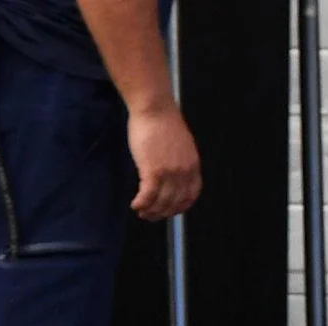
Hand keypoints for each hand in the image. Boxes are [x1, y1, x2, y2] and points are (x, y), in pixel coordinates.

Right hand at [128, 102, 200, 219]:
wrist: (154, 108)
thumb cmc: (162, 121)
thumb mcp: (180, 144)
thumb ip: (179, 161)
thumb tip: (170, 175)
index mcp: (193, 165)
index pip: (191, 195)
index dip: (180, 207)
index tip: (170, 210)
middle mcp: (184, 172)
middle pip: (175, 203)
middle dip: (161, 213)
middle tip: (150, 215)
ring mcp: (170, 173)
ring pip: (161, 203)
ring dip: (150, 211)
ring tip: (141, 211)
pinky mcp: (153, 171)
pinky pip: (147, 197)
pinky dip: (141, 204)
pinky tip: (134, 205)